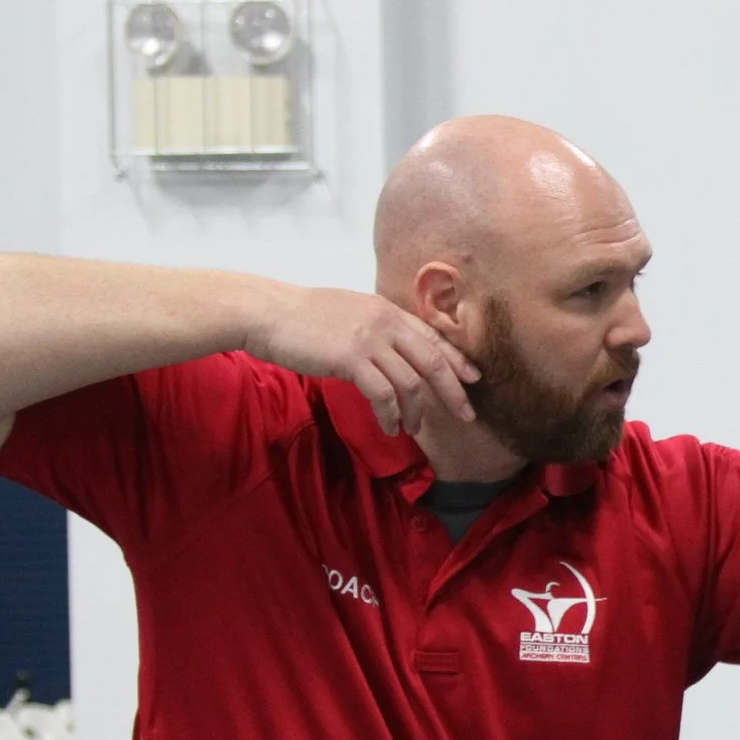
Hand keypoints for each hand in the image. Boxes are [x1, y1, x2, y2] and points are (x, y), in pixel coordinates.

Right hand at [246, 285, 476, 436]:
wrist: (265, 312)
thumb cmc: (302, 318)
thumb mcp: (350, 313)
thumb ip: (377, 329)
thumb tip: (395, 354)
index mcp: (388, 311)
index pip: (434, 338)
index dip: (458, 361)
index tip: (474, 380)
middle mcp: (386, 322)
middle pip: (434, 362)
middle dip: (453, 392)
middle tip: (466, 416)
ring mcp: (369, 339)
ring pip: (411, 382)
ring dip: (416, 411)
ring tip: (414, 429)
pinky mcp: (351, 358)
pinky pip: (383, 395)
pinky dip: (390, 415)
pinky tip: (390, 427)